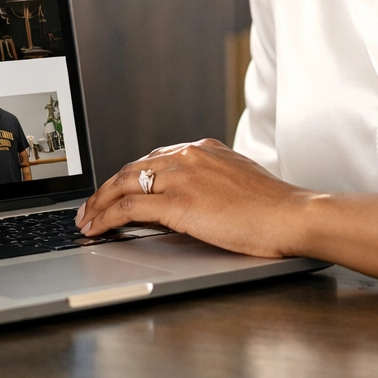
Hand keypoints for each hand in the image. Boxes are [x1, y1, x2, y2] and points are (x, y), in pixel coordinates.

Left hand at [75, 139, 316, 257]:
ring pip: (123, 185)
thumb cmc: (274, 207)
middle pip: (132, 168)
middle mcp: (188, 156)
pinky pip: (129, 208)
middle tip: (88, 206)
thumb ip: (210, 182)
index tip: (115, 190)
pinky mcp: (178, 202)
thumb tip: (191, 198)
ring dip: (98, 203)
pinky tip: (97, 228)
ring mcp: (182, 176)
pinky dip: (107, 217)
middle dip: (105, 189)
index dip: (128, 177)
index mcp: (202, 149)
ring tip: (85, 220)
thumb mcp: (238, 180)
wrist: (291, 215)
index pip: (152, 159)